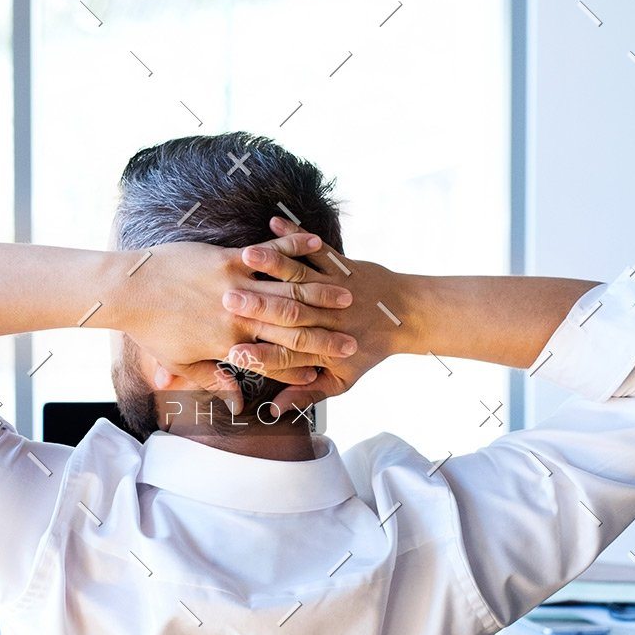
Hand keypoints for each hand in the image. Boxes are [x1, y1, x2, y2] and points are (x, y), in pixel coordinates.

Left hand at [114, 230, 356, 398]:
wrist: (128, 289)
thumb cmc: (151, 328)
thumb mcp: (180, 361)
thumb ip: (213, 379)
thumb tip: (236, 402)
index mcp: (229, 344)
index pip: (278, 359)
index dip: (308, 365)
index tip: (332, 369)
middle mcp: (239, 316)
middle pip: (293, 326)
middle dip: (327, 332)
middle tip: (355, 335)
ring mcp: (235, 283)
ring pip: (288, 288)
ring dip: (321, 290)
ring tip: (349, 292)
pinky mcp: (227, 258)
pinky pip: (268, 253)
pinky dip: (293, 246)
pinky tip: (317, 244)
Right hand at [221, 216, 417, 399]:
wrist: (407, 316)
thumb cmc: (369, 349)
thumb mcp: (341, 380)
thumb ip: (306, 395)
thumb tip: (275, 410)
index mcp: (324, 348)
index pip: (287, 355)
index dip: (261, 355)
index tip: (234, 351)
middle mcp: (327, 318)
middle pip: (288, 314)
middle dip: (257, 306)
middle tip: (227, 300)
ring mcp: (333, 288)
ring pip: (300, 277)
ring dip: (273, 264)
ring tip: (247, 256)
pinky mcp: (341, 266)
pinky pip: (316, 249)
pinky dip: (295, 236)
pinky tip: (273, 224)